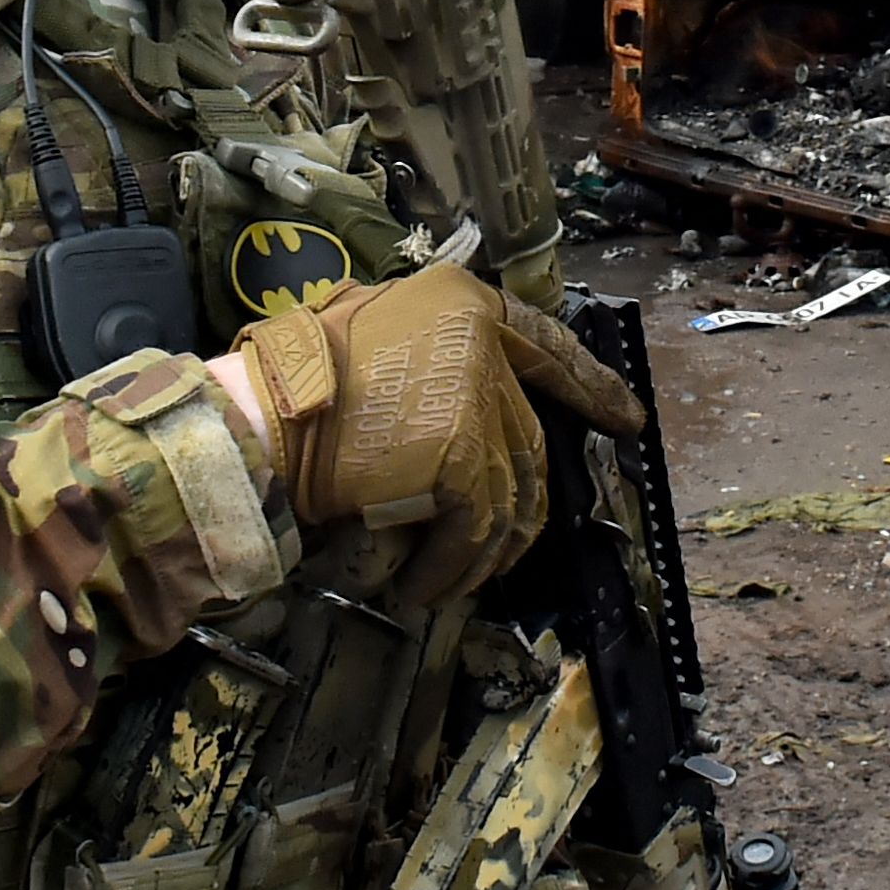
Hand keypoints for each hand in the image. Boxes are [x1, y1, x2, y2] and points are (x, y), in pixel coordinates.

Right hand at [219, 262, 642, 605]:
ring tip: (451, 582)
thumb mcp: (370, 328)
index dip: (588, 384)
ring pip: (511, 494)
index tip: (626, 416)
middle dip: (521, 503)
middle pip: (526, 439)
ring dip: (484, 550)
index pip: (546, 346)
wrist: (263, 416)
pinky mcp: (464, 460)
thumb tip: (458, 404)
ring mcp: (477, 403)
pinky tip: (423, 588)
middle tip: (511, 549)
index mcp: (463, 302)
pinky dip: (451, 568)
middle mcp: (482, 344)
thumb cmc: (296, 378)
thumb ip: (428, 355)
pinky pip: (475, 532)